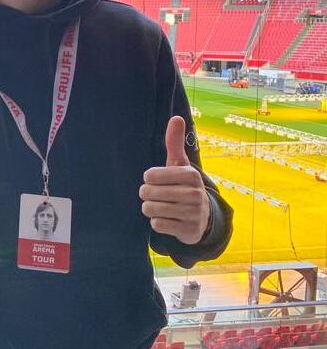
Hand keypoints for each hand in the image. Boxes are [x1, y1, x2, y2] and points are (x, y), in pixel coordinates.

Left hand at [140, 116, 210, 244]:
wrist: (202, 218)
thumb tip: (176, 117)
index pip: (149, 176)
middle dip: (147, 195)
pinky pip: (157, 225)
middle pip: (147, 193)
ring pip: (150, 209)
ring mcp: (193, 213)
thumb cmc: (184, 186)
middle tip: (159, 196)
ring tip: (162, 207)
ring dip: (151, 209)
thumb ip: (174, 142)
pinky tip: (169, 220)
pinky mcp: (188, 231)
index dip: (149, 180)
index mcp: (190, 175)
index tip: (158, 181)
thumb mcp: (180, 165)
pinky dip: (158, 223)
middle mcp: (194, 194)